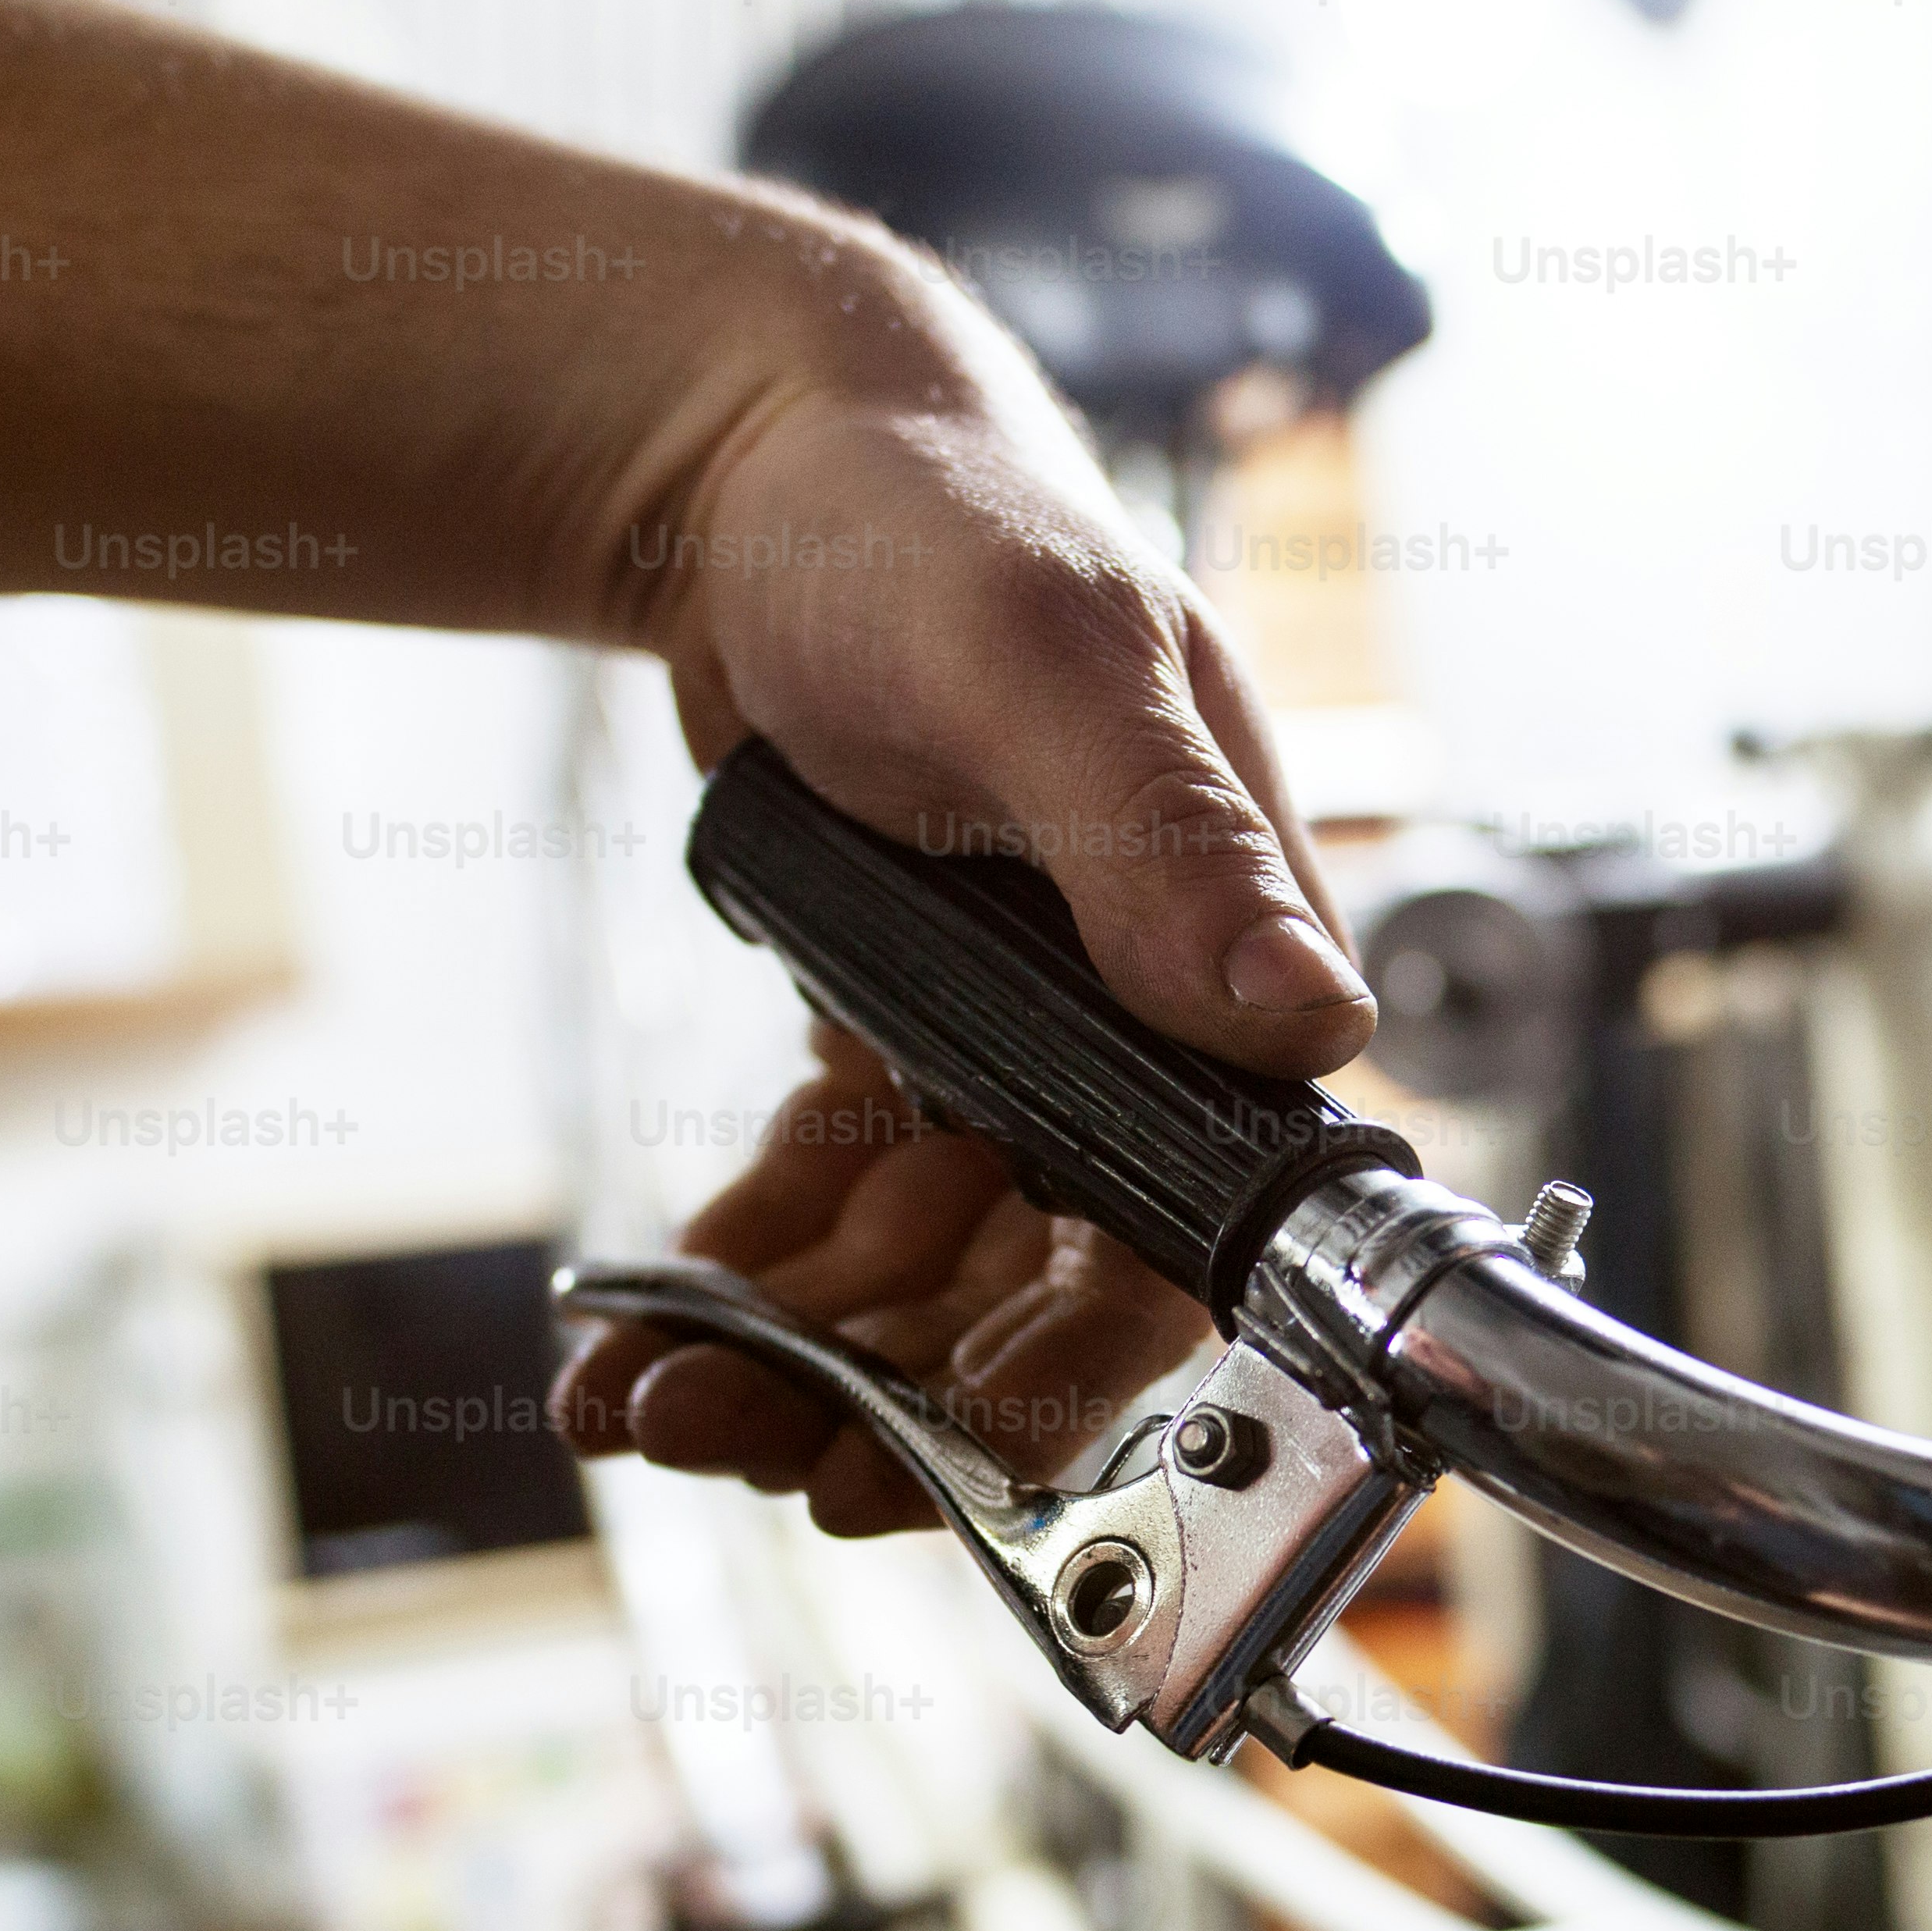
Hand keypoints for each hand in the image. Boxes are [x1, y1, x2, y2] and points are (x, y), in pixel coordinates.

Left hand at [553, 327, 1370, 1533]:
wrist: (759, 464)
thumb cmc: (933, 517)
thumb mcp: (1048, 658)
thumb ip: (1165, 838)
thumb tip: (1306, 1017)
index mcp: (1229, 964)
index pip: (1187, 1238)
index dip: (1066, 1377)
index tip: (927, 1466)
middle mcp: (1141, 1037)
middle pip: (1035, 1297)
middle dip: (887, 1399)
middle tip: (735, 1442)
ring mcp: (1015, 1054)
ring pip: (920, 1279)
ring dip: (791, 1361)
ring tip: (643, 1404)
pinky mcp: (901, 1049)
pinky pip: (827, 1213)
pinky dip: (743, 1285)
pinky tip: (626, 1347)